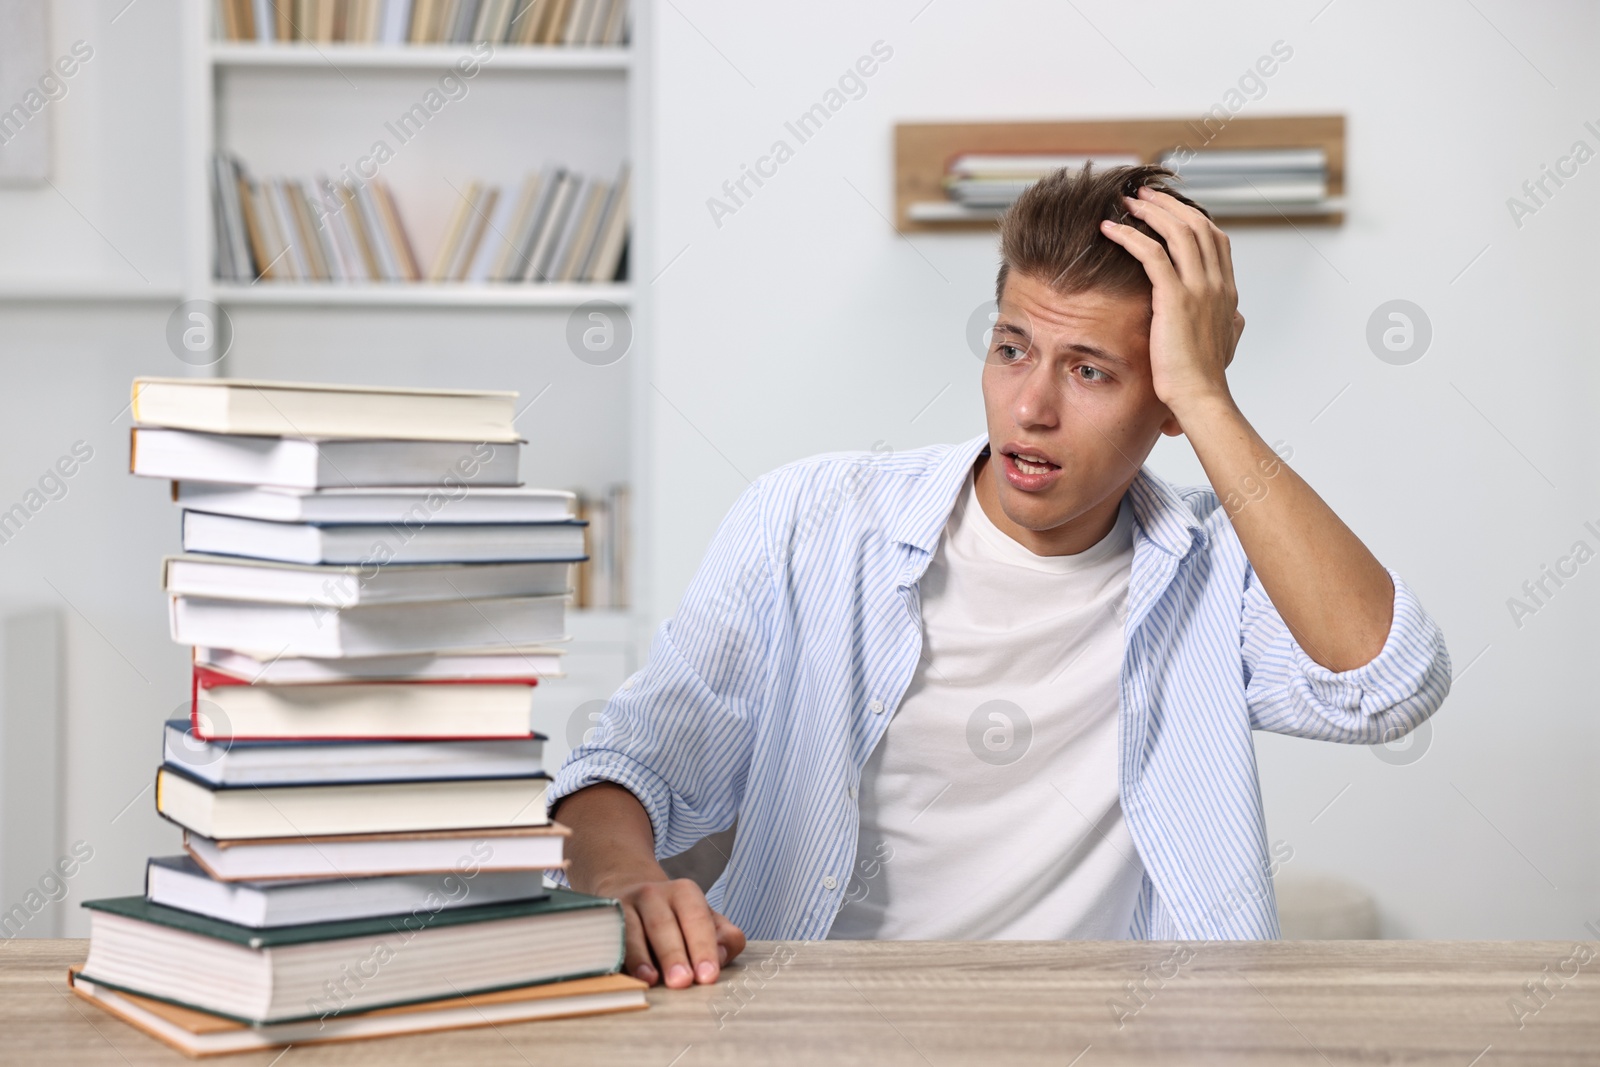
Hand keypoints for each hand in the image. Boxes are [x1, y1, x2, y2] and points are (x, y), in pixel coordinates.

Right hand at [598, 874, 746, 987]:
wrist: (631, 892)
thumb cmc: (676, 918)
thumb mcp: (706, 920)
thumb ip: (723, 937)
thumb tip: (721, 957)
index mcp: (685, 893)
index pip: (697, 919)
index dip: (703, 948)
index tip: (708, 976)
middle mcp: (653, 894)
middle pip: (663, 925)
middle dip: (673, 954)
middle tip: (682, 981)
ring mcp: (624, 905)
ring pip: (632, 930)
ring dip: (641, 957)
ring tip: (651, 980)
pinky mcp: (603, 920)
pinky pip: (609, 939)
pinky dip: (615, 956)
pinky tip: (621, 975)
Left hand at [1099, 187, 1245, 419]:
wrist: (1201, 398)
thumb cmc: (1206, 378)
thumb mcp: (1227, 342)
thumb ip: (1230, 324)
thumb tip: (1235, 318)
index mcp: (1227, 291)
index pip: (1215, 238)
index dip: (1191, 217)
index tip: (1168, 209)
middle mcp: (1216, 283)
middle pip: (1196, 225)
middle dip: (1168, 205)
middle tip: (1143, 195)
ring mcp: (1199, 289)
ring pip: (1177, 231)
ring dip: (1149, 212)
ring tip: (1125, 203)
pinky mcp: (1175, 299)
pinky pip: (1151, 254)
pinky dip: (1129, 236)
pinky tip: (1109, 229)